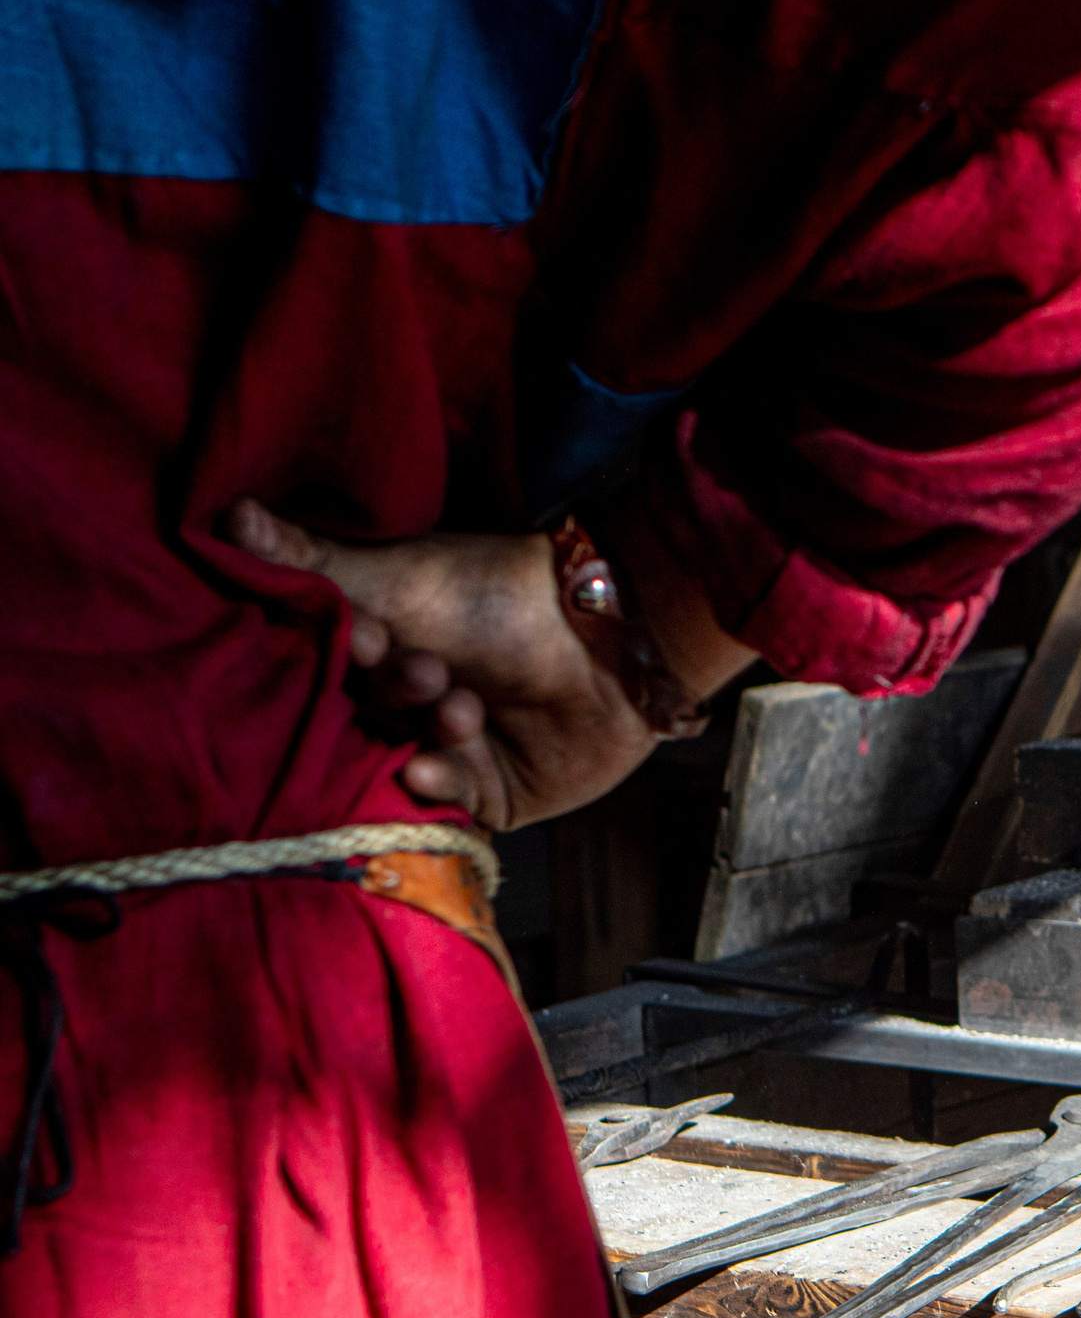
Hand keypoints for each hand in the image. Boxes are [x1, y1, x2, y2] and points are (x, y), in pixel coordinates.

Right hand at [223, 500, 659, 828]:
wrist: (614, 634)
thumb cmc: (504, 594)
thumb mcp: (401, 576)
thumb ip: (315, 562)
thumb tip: (229, 516)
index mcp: (380, 655)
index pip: (333, 673)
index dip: (348, 659)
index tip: (368, 635)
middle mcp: (407, 708)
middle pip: (365, 722)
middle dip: (393, 698)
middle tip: (427, 670)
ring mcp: (449, 753)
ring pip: (401, 762)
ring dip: (423, 736)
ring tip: (459, 706)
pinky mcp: (490, 794)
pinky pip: (447, 802)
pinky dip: (440, 782)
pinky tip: (433, 766)